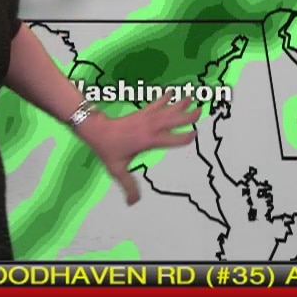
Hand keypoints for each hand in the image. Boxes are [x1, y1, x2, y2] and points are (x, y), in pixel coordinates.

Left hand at [80, 93, 201, 205]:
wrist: (97, 130)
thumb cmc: (108, 150)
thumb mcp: (118, 170)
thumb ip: (128, 185)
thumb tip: (133, 203)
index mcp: (147, 141)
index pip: (170, 139)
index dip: (183, 138)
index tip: (194, 135)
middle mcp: (149, 127)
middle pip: (172, 120)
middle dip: (186, 116)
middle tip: (200, 111)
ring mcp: (145, 118)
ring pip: (166, 110)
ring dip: (179, 104)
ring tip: (191, 97)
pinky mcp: (141, 113)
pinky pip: (155, 104)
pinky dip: (164, 99)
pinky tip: (172, 93)